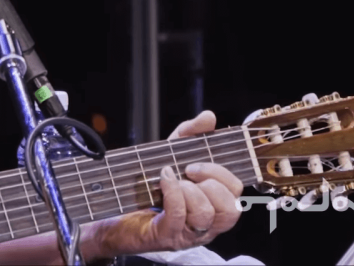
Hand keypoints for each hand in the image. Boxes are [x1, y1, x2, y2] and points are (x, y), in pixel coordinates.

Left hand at [85, 111, 243, 258]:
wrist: (116, 207)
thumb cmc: (149, 185)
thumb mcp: (170, 154)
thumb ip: (190, 134)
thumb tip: (209, 117)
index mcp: (213, 204)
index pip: (236, 193)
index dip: (222, 175)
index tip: (196, 162)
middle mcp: (206, 223)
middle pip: (230, 209)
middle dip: (211, 183)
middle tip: (188, 170)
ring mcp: (187, 233)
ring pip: (206, 216)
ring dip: (190, 190)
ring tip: (173, 179)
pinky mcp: (167, 236)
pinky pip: (179, 217)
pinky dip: (173, 193)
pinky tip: (163, 180)